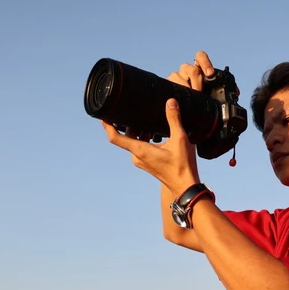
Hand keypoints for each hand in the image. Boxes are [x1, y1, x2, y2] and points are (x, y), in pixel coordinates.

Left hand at [102, 51, 216, 196]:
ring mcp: (141, 161)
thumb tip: (170, 102)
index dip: (107, 125)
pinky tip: (155, 132)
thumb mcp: (179, 139)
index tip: (103, 115)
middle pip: (126, 136)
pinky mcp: (147, 163)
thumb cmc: (182, 166)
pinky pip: (140, 147)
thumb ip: (174, 119)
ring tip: (148, 119)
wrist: (185, 187)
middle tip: (135, 109)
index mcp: (139, 150)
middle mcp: (137, 156)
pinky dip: (144, 138)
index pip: (115, 137)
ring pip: (134, 141)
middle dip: (129, 123)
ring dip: (139, 130)